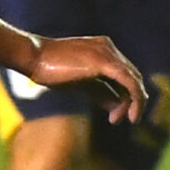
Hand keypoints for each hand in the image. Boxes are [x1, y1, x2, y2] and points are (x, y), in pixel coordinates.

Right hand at [25, 35, 145, 124]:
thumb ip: (99, 91)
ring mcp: (108, 53)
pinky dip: (135, 100)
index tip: (114, 116)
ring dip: (134, 103)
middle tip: (118, 120)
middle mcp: (109, 48)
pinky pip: (130, 82)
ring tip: (125, 120)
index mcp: (103, 49)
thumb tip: (115, 106)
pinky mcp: (105, 62)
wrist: (34, 56)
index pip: (124, 74)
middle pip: (132, 77)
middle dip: (131, 101)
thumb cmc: (50, 69)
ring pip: (134, 80)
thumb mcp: (80, 82)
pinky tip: (131, 115)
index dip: (125, 97)